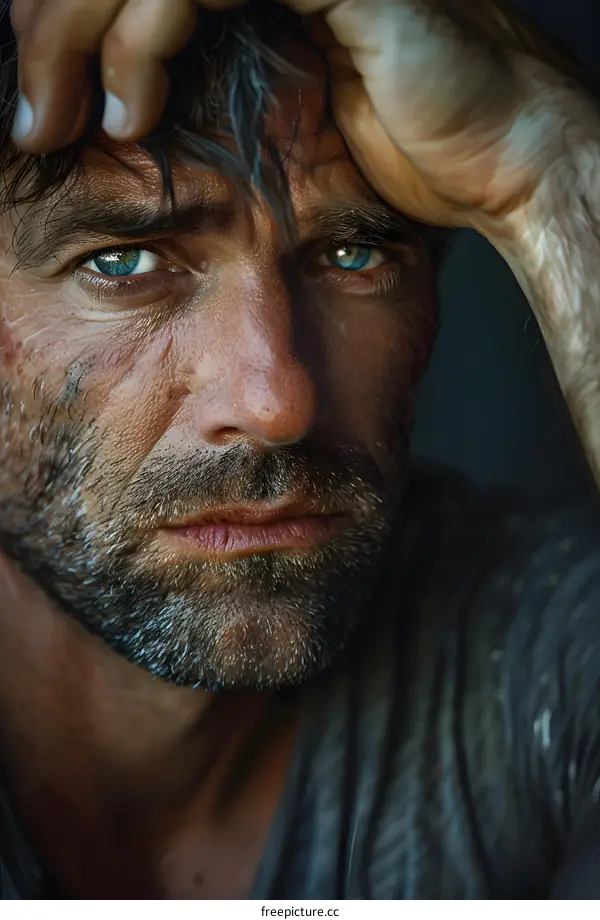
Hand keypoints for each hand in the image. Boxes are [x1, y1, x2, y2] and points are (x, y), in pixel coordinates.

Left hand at [10, 0, 594, 230]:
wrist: (503, 157)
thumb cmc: (405, 147)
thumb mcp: (284, 114)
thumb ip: (214, 83)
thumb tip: (121, 99)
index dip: (66, 20)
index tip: (42, 104)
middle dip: (51, 24)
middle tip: (29, 113)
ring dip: (71, 33)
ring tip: (55, 120)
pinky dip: (138, 42)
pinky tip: (127, 112)